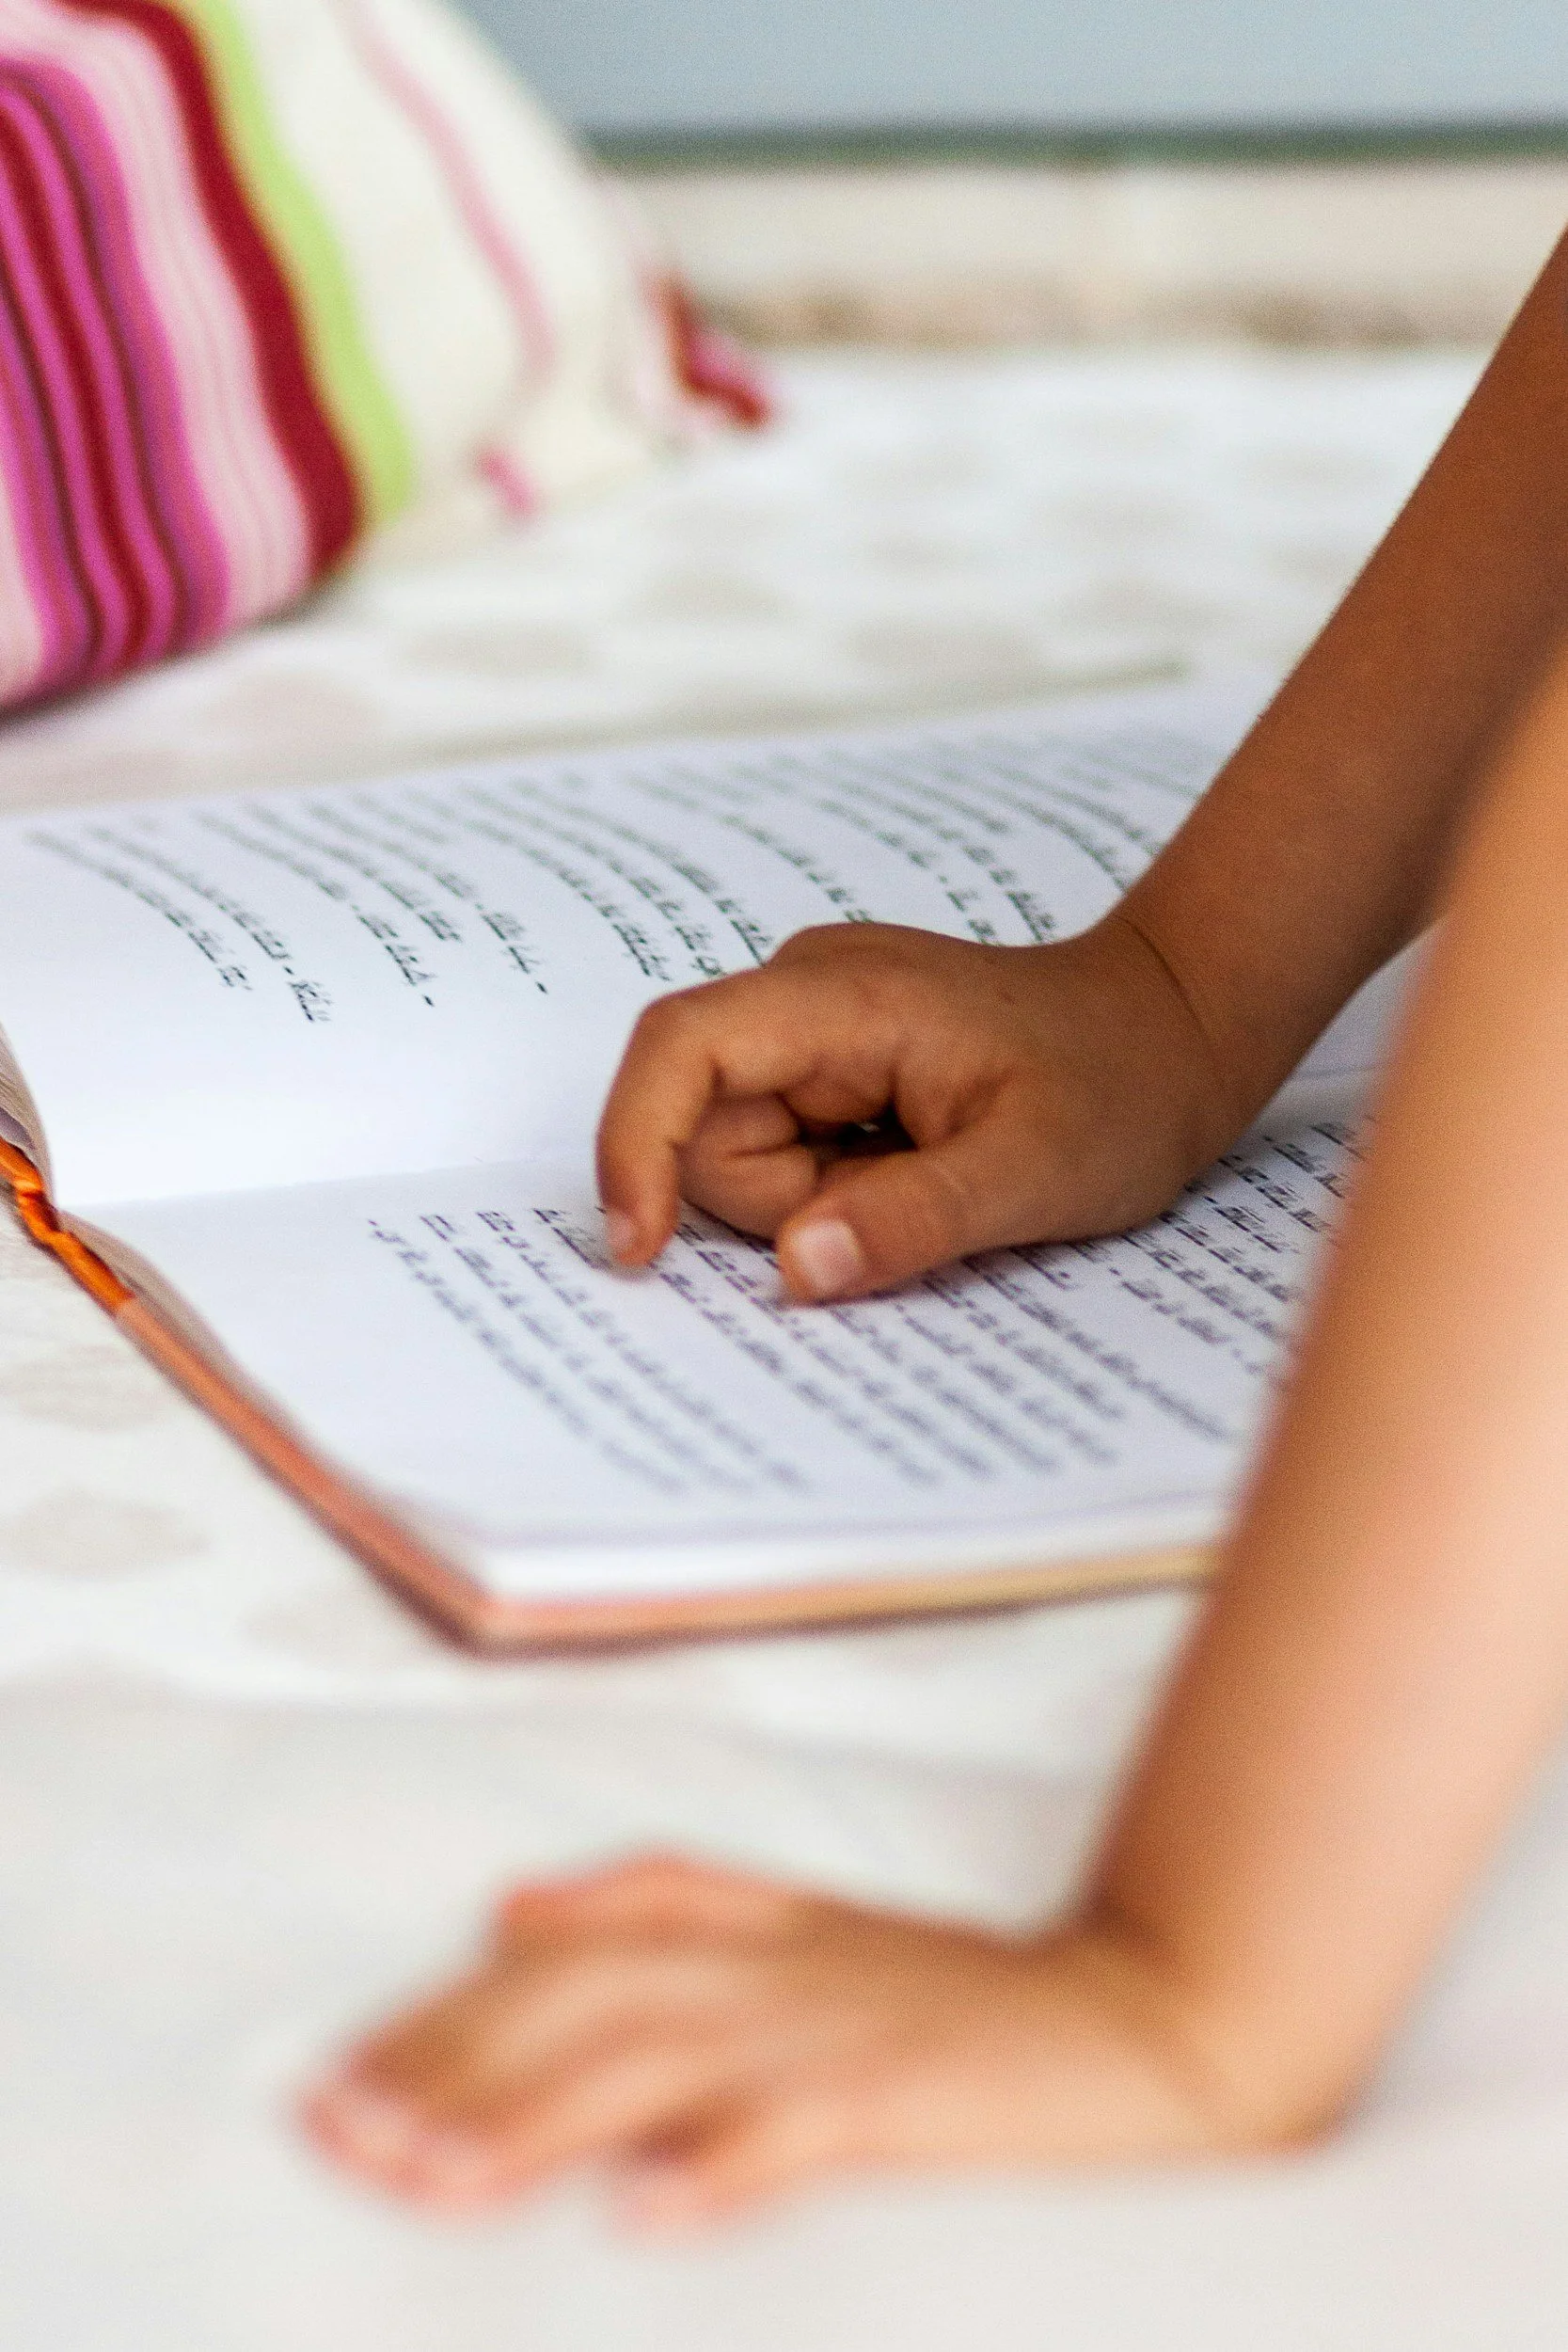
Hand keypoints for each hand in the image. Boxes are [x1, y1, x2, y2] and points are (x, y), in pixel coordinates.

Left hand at [300, 1853, 1259, 2225]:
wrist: (1160, 2012)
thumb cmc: (969, 2001)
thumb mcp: (809, 1933)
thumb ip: (668, 1904)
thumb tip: (514, 1908)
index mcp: (747, 1928)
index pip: (562, 1956)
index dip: (444, 2013)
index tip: (339, 2081)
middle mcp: (776, 1965)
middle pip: (583, 2002)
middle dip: (453, 2068)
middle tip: (344, 2136)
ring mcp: (847, 2027)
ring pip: (662, 2058)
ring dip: (539, 2116)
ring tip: (435, 2179)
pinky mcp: (919, 2096)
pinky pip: (808, 2128)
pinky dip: (724, 2165)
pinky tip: (645, 2215)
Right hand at [597, 911, 1241, 1301]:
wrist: (1174, 1028)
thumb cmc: (1123, 1084)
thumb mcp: (1037, 1173)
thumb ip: (913, 1219)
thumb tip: (794, 1270)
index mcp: (843, 996)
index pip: (681, 1048)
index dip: (637, 1147)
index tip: (641, 1252)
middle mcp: (806, 991)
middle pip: (706, 1125)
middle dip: (786, 1201)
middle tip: (910, 1200)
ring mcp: (813, 1024)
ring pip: (740, 1149)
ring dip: (817, 1199)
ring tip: (929, 1179)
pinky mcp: (827, 1058)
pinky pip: (782, 1147)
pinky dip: (834, 1186)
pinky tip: (917, 1167)